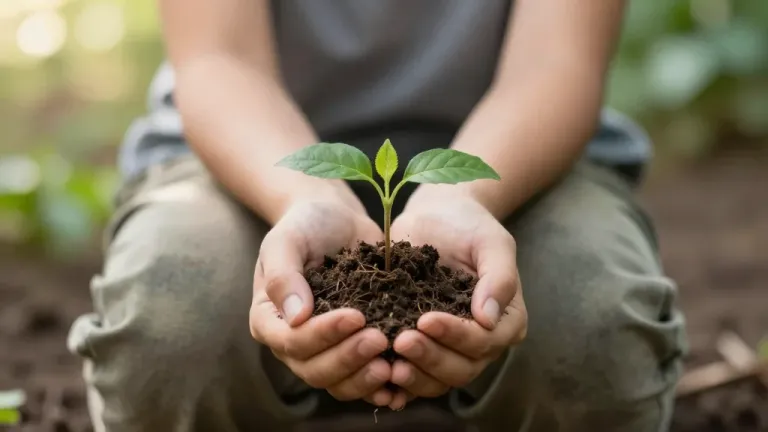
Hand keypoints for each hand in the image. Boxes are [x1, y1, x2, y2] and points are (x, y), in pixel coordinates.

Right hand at [249, 198, 393, 405]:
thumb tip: (295, 318)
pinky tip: (402, 381)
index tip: (356, 316)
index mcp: (269, 320)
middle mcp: (293, 344)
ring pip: (339, 383)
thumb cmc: (306, 227)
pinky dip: (381, 385)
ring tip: (393, 364)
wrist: (337, 221)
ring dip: (365, 378)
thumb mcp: (287, 240)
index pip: (292, 342)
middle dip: (348, 359)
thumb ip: (283, 275)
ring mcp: (324, 352)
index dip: (324, 335)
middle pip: (315, 371)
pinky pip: (363, 380)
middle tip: (380, 340)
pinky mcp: (352, 351)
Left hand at [387, 192, 527, 408]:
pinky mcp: (423, 349)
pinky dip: (398, 383)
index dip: (456, 335)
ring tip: (388, 365)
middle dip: (431, 359)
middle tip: (400, 342)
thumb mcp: (491, 242)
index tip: (425, 319)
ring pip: (437, 380)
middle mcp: (481, 344)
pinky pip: (413, 375)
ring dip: (414, 376)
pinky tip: (379, 376)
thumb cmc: (468, 225)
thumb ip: (499, 277)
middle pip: (461, 369)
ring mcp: (450, 350)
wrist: (436, 217)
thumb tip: (487, 319)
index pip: (484, 341)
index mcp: (505, 321)